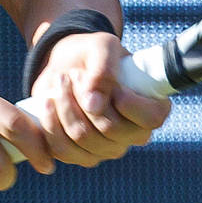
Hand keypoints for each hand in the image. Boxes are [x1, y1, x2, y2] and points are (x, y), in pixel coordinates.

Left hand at [27, 32, 171, 166]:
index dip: (129, 102)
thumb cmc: (93, 55)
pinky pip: (63, 149)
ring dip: (66, 107)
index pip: (151, 119)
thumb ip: (104, 69)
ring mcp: (107, 149)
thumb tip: (94, 105)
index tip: (111, 82)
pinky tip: (49, 101)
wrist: (66, 67)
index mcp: (152, 108)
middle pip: (110, 129)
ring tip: (61, 82)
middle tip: (74, 74)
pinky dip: (51, 123)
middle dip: (85, 97)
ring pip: (83, 138)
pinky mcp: (80, 155)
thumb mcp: (102, 47)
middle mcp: (133, 135)